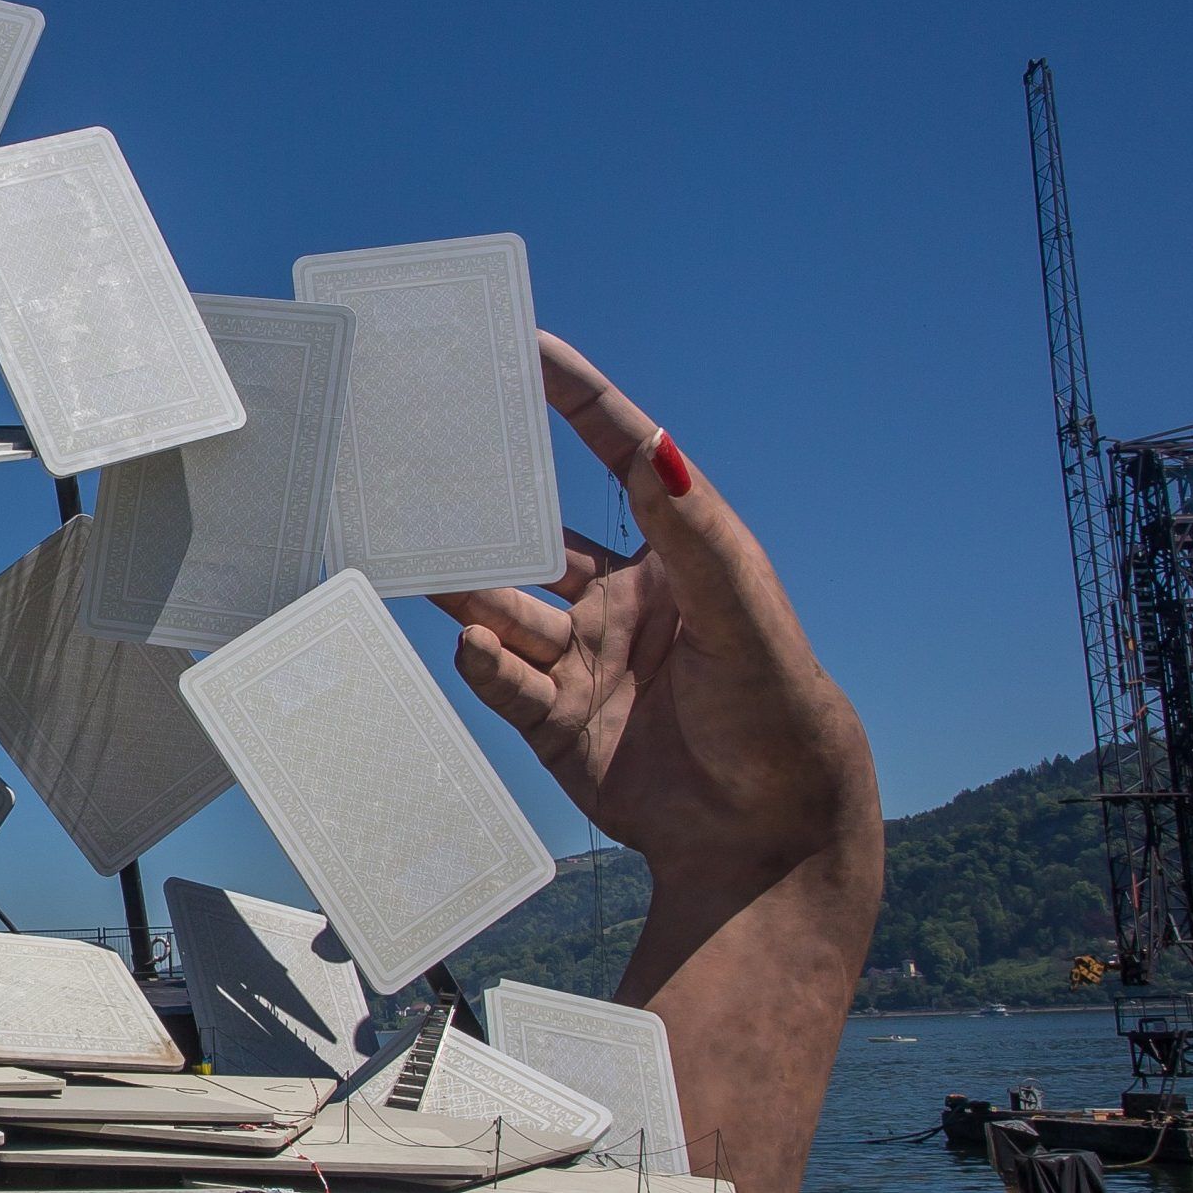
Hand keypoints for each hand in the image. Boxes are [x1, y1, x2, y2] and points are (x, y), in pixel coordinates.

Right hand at [433, 334, 882, 1192]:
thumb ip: (693, 532)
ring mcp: (586, 664)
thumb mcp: (743, 613)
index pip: (620, 459)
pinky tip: (474, 649)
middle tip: (429, 460)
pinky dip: (482, 665)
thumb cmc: (781, 717)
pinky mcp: (557, 725)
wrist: (769, 843)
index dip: (576, 402)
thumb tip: (656, 446)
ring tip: (411, 553)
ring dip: (461, 582)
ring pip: (503, 606)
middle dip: (488, 500)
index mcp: (678, 561)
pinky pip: (503, 682)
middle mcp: (627, 605)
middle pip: (537, 535)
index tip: (527, 349)